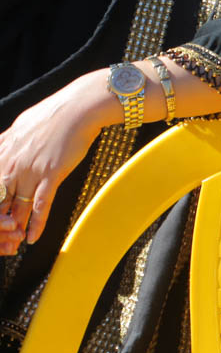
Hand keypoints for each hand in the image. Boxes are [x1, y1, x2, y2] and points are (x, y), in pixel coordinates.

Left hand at [0, 72, 116, 253]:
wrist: (80, 106)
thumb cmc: (54, 113)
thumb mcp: (20, 126)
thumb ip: (6, 142)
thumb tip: (2, 145)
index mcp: (2, 152)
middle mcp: (12, 163)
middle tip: (0, 241)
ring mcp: (31, 170)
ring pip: (16, 207)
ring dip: (13, 229)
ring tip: (11, 246)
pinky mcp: (52, 174)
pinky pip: (40, 204)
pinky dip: (36, 223)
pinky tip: (32, 237)